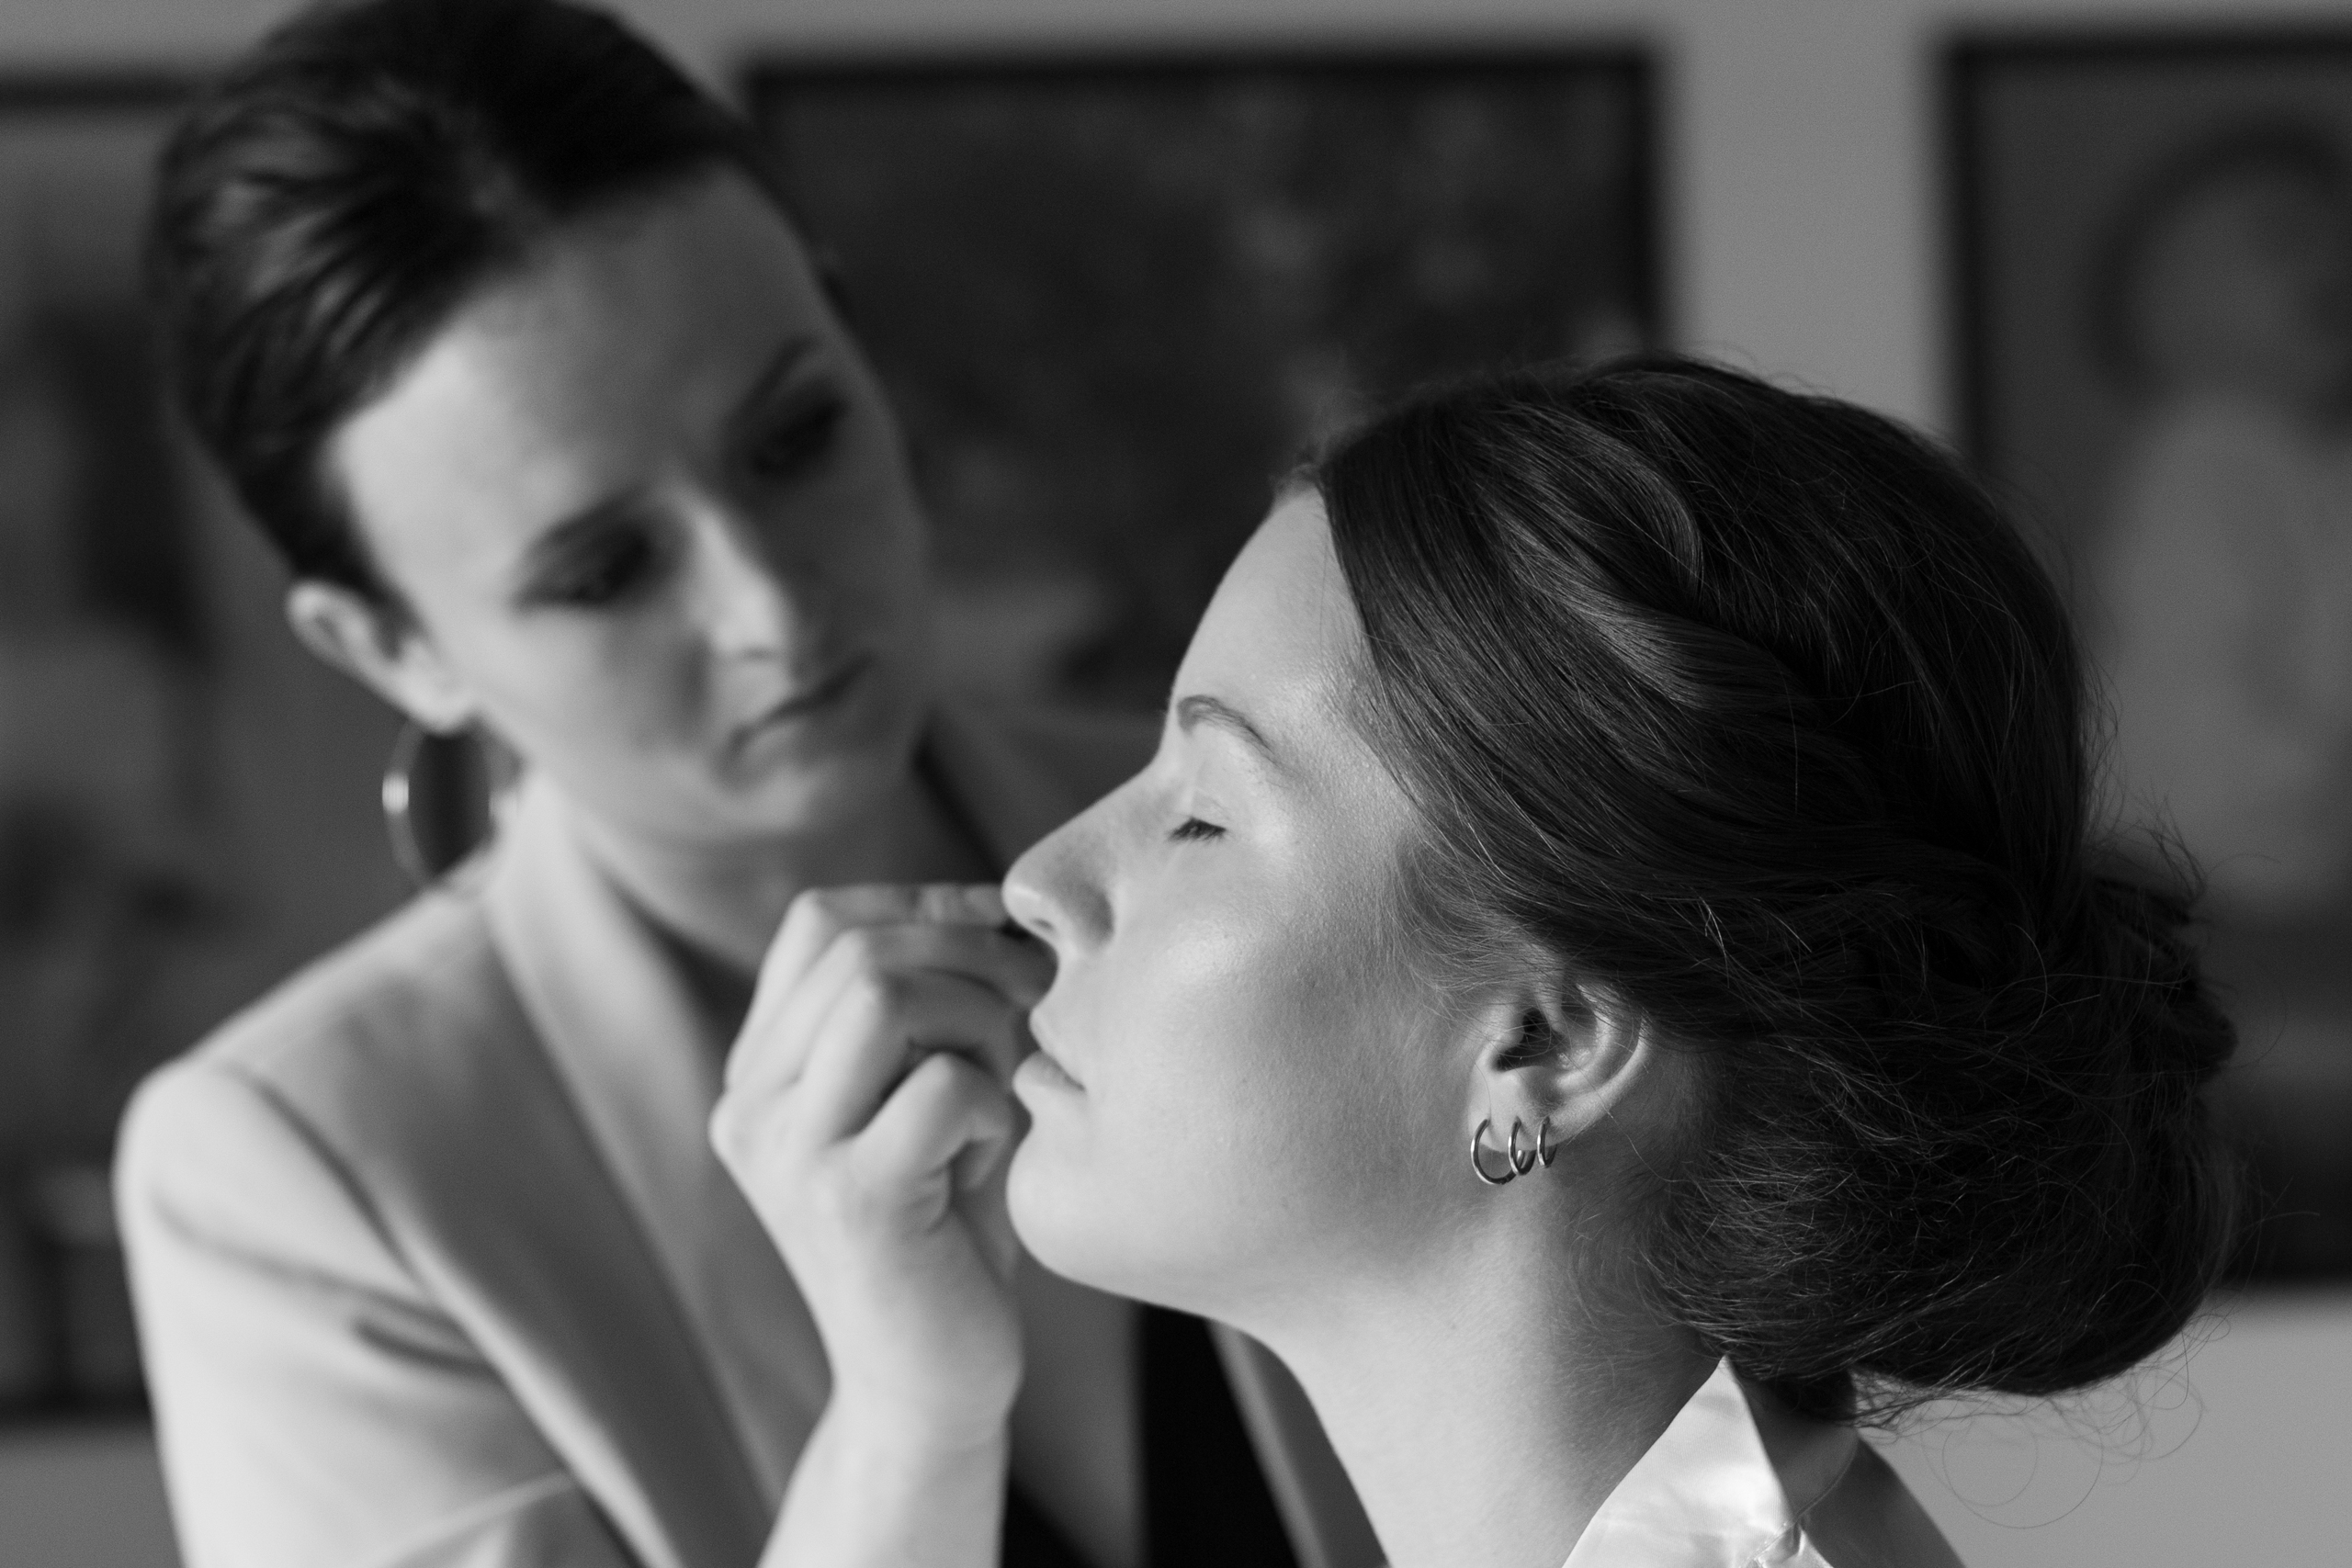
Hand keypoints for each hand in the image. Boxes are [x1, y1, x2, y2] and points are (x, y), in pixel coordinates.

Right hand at [712, 883, 1050, 1453]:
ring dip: (977, 1019)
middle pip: (857, 948)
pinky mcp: (851, 1203)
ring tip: (1000, 1082)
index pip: (819, 921)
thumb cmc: (946, 1229)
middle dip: (970, 957)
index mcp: (757, 1072)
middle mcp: (750, 1107)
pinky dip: (991, 1100)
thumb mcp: (916, 1097)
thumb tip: (991, 900)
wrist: (931, 1382)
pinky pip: (940, 1086)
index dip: (923, 905)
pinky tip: (991, 1153)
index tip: (1000, 939)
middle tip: (1031, 1007)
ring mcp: (790, 1155)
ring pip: (882, 997)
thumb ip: (919, 1009)